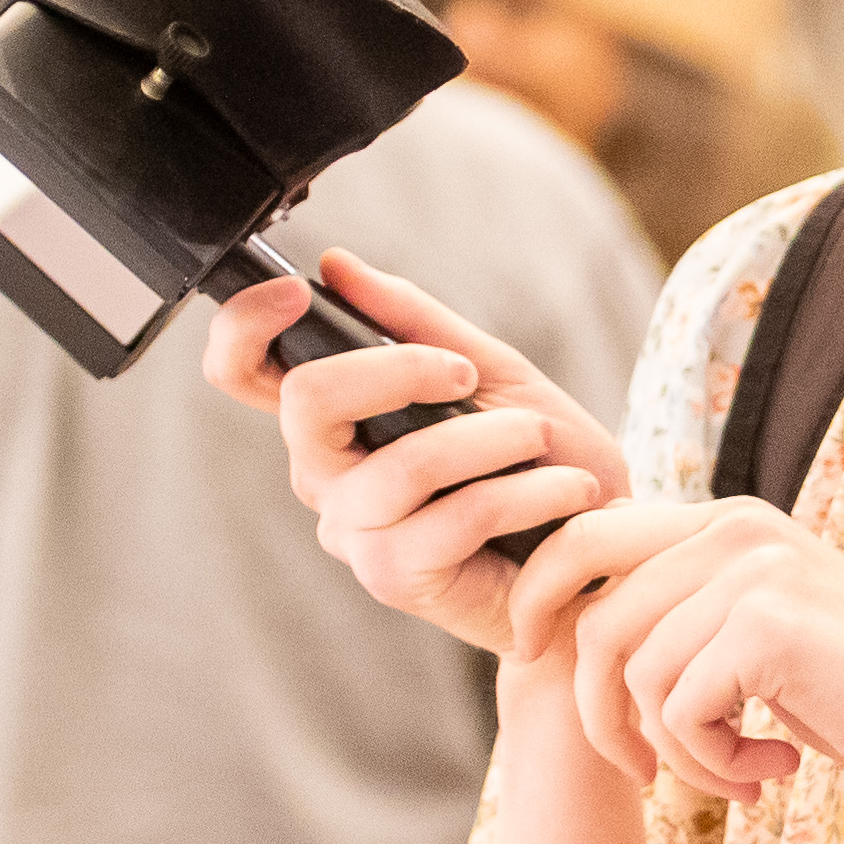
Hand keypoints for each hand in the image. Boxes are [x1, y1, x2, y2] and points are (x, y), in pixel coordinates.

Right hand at [201, 246, 625, 653]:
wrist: (598, 548)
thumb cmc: (539, 460)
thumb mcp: (487, 370)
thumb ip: (413, 321)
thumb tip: (337, 266)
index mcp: (332, 420)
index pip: (245, 373)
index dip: (245, 325)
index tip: (297, 289)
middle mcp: (326, 476)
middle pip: (306, 402)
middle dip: (395, 369)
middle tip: (467, 372)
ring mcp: (354, 533)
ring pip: (400, 467)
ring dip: (490, 438)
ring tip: (539, 436)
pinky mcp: (396, 578)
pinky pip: (454, 518)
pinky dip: (526, 492)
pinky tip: (567, 488)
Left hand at [492, 489, 843, 818]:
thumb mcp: (760, 647)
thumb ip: (685, 621)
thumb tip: (563, 637)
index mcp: (731, 522)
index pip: (590, 537)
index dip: (542, 603)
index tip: (536, 668)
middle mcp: (737, 527)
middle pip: (593, 613)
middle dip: (594, 706)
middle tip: (637, 769)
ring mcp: (754, 569)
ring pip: (634, 676)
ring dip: (677, 753)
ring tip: (741, 777)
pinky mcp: (767, 623)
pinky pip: (679, 711)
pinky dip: (713, 763)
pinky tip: (775, 770)